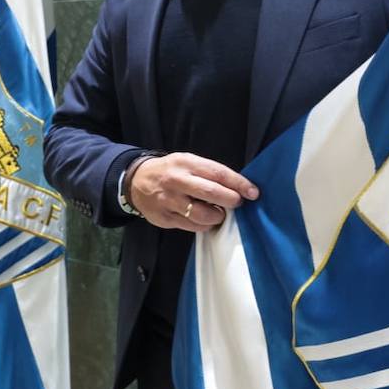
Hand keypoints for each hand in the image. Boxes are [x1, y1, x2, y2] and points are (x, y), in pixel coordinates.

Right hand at [128, 152, 258, 232]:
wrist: (135, 181)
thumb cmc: (170, 171)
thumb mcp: (187, 162)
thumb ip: (208, 173)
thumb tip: (237, 187)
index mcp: (187, 163)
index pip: (218, 173)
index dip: (239, 183)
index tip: (253, 192)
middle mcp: (177, 181)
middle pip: (212, 193)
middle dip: (231, 200)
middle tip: (237, 203)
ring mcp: (169, 201)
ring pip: (202, 214)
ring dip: (217, 216)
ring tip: (218, 213)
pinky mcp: (165, 218)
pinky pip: (191, 226)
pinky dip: (203, 225)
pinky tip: (203, 219)